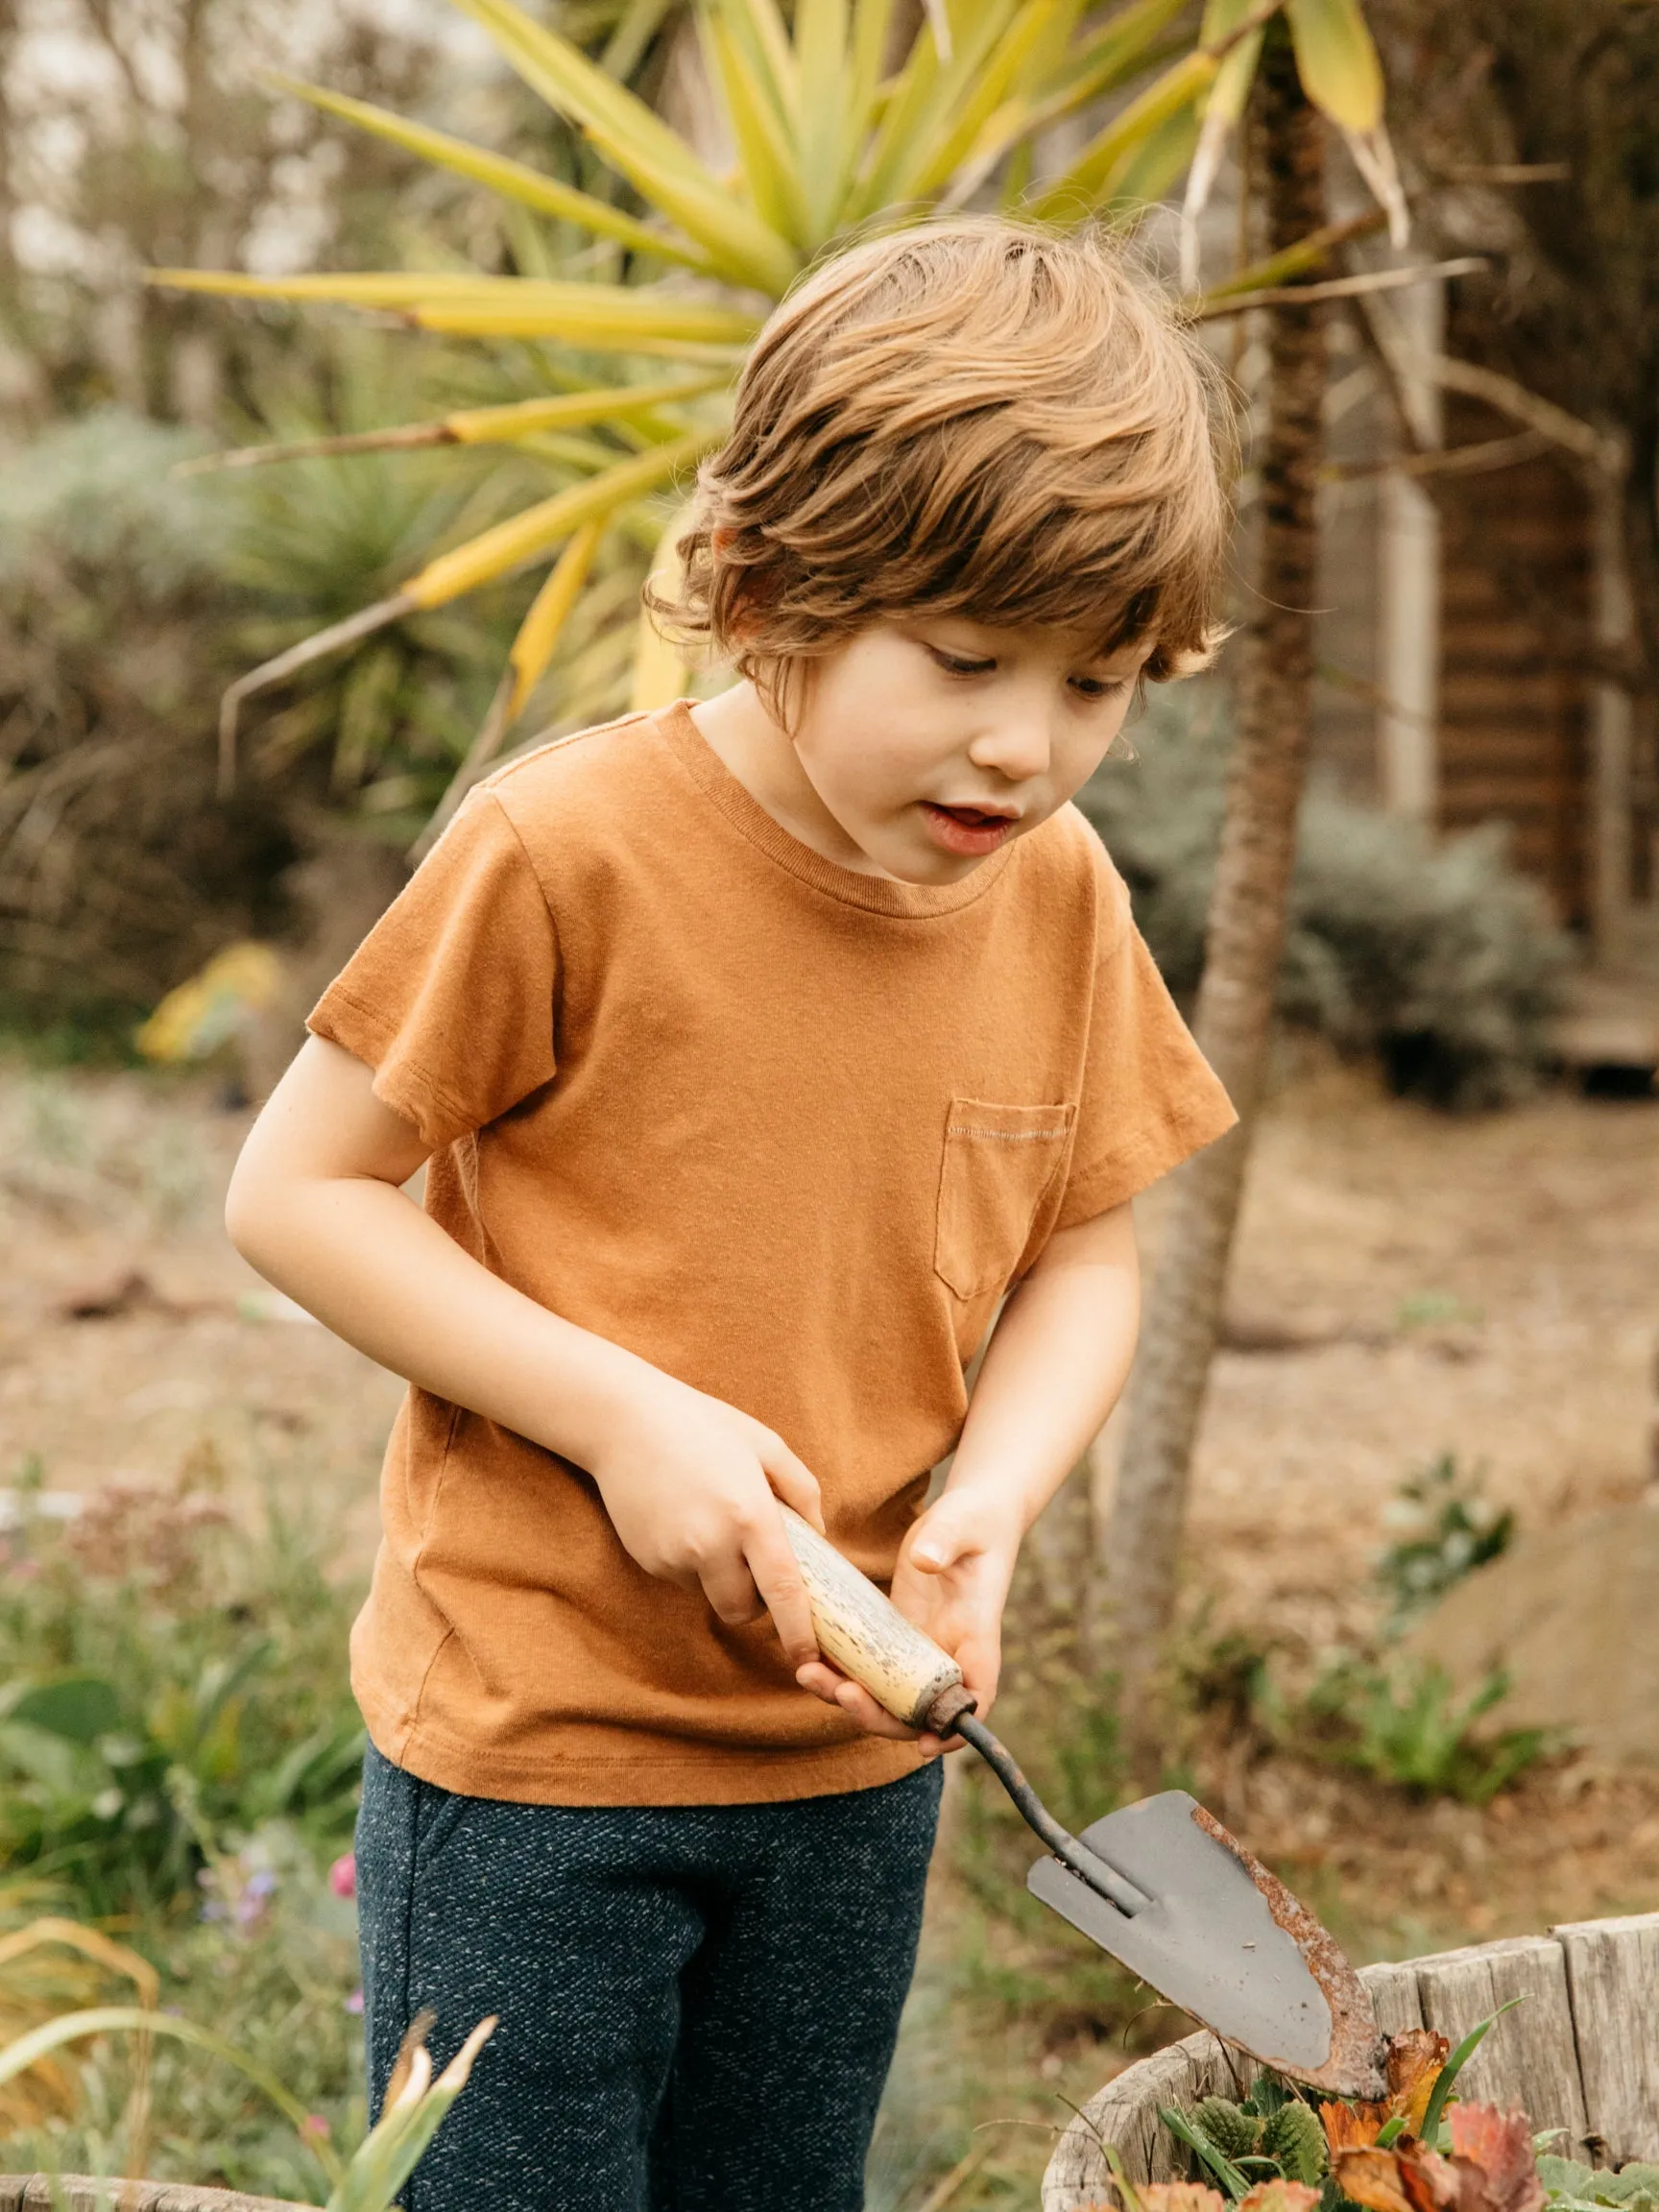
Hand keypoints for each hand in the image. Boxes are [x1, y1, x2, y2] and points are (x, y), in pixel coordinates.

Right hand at [589, 1369, 823, 1669]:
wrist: (624, 1420)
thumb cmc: (703, 1425)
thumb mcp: (765, 1444)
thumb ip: (802, 1491)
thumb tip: (817, 1538)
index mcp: (750, 1515)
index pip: (783, 1591)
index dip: (799, 1631)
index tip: (809, 1655)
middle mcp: (711, 1544)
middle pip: (742, 1611)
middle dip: (755, 1602)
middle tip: (756, 1563)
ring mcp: (674, 1556)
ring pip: (710, 1593)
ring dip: (720, 1576)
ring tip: (711, 1522)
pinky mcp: (648, 1560)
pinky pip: (682, 1578)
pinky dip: (691, 1562)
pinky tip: (683, 1518)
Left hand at [795, 1489, 1018, 1755]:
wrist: (970, 1514)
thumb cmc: (975, 1520)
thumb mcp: (964, 1523)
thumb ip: (946, 1540)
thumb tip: (924, 1562)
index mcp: (976, 1636)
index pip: (976, 1696)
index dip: (954, 1729)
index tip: (923, 1742)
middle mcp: (949, 1652)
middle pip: (917, 1708)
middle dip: (878, 1714)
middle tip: (841, 1692)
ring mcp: (919, 1647)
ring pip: (886, 1693)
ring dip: (848, 1696)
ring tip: (807, 1674)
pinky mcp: (895, 1633)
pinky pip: (868, 1666)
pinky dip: (840, 1669)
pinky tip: (809, 1655)